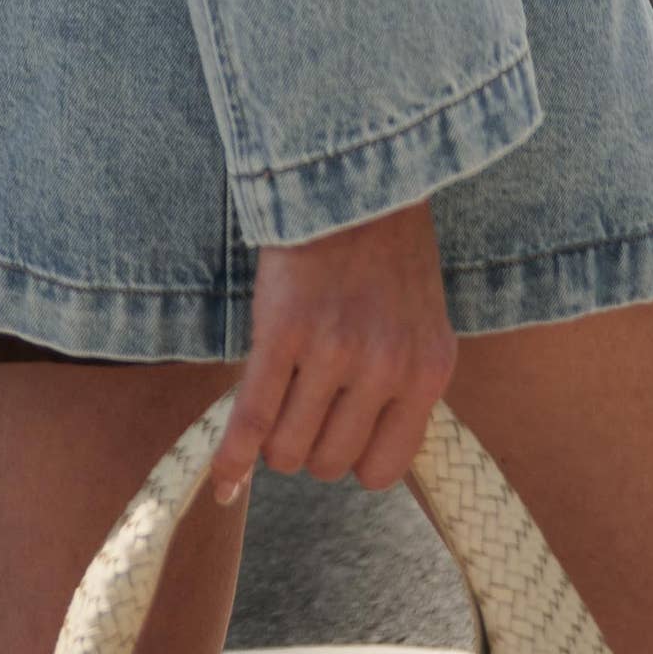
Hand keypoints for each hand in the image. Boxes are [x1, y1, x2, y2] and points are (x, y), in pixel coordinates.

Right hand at [210, 196, 455, 502]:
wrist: (353, 173)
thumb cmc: (386, 248)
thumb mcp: (422, 320)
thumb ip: (405, 384)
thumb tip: (371, 461)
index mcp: (428, 370)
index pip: (384, 469)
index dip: (352, 457)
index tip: (338, 431)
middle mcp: (386, 368)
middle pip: (329, 463)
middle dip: (309, 443)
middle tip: (304, 401)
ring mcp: (334, 351)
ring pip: (287, 448)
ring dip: (273, 438)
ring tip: (276, 397)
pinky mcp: (283, 331)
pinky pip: (251, 419)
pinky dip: (231, 458)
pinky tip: (224, 481)